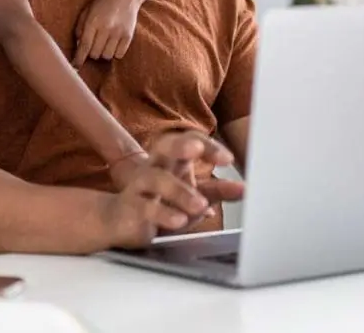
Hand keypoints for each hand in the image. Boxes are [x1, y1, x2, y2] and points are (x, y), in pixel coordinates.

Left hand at [73, 0, 140, 67]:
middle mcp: (106, 28)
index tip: (75, 68)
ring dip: (103, 53)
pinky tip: (113, 43)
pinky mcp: (129, 36)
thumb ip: (80, 28)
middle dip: (91, 53)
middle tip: (93, 44)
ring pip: (106, 56)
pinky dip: (114, 53)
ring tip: (104, 43)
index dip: (78, 59)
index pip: (84, 46)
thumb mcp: (87, 11)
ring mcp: (118, 32)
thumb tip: (78, 47)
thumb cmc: (103, 3)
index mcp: (93, 21)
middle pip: (95, 54)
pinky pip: (119, 55)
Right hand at [99, 131, 244, 248]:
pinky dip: (163, 213)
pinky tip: (179, 220)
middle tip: (196, 149)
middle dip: (180, 146)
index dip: (208, 146)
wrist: (118, 221)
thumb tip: (245, 189)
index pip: (189, 141)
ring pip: (156, 178)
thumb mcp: (191, 197)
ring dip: (179, 191)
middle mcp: (154, 167)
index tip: (227, 160)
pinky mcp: (130, 208)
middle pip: (164, 146)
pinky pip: (146, 207)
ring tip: (200, 205)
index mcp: (171, 160)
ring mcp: (140, 187)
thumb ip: (217, 192)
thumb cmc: (157, 204)